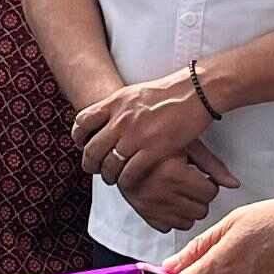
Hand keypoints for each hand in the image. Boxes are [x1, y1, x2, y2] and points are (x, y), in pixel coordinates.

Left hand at [70, 68, 212, 184]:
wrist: (195, 92)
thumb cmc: (169, 92)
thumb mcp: (134, 93)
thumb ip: (117, 106)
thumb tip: (104, 116)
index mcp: (114, 103)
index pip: (82, 122)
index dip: (78, 137)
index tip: (82, 145)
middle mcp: (121, 120)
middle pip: (92, 149)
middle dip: (90, 164)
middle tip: (94, 169)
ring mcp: (136, 135)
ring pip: (109, 164)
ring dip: (108, 176)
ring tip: (112, 178)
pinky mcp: (154, 149)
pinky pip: (130, 172)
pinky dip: (127, 180)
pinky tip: (129, 182)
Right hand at [116, 137, 236, 232]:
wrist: (124, 148)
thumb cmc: (158, 142)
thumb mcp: (188, 146)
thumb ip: (213, 166)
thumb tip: (234, 185)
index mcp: (172, 172)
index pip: (210, 192)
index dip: (209, 183)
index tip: (201, 177)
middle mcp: (160, 191)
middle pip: (201, 210)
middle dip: (200, 197)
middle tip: (191, 183)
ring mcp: (149, 205)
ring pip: (187, 222)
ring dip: (188, 208)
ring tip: (180, 191)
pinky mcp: (142, 213)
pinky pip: (168, 227)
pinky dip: (171, 217)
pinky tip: (169, 201)